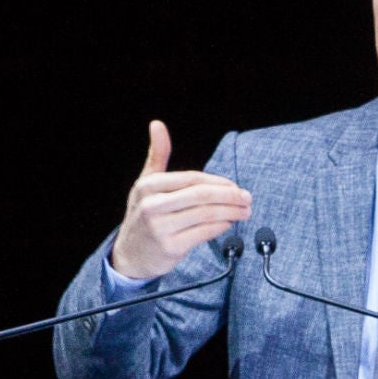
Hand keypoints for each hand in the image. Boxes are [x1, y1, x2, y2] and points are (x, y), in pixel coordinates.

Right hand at [109, 120, 253, 279]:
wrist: (130, 254)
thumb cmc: (144, 215)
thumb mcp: (146, 184)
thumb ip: (157, 155)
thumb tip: (157, 123)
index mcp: (149, 186)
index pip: (193, 179)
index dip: (218, 183)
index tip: (235, 187)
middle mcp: (153, 205)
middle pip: (202, 196)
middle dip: (230, 197)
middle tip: (247, 199)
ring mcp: (161, 228)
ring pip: (206, 215)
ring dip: (231, 212)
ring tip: (245, 212)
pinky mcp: (171, 247)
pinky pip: (204, 233)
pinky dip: (222, 227)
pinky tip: (229, 224)